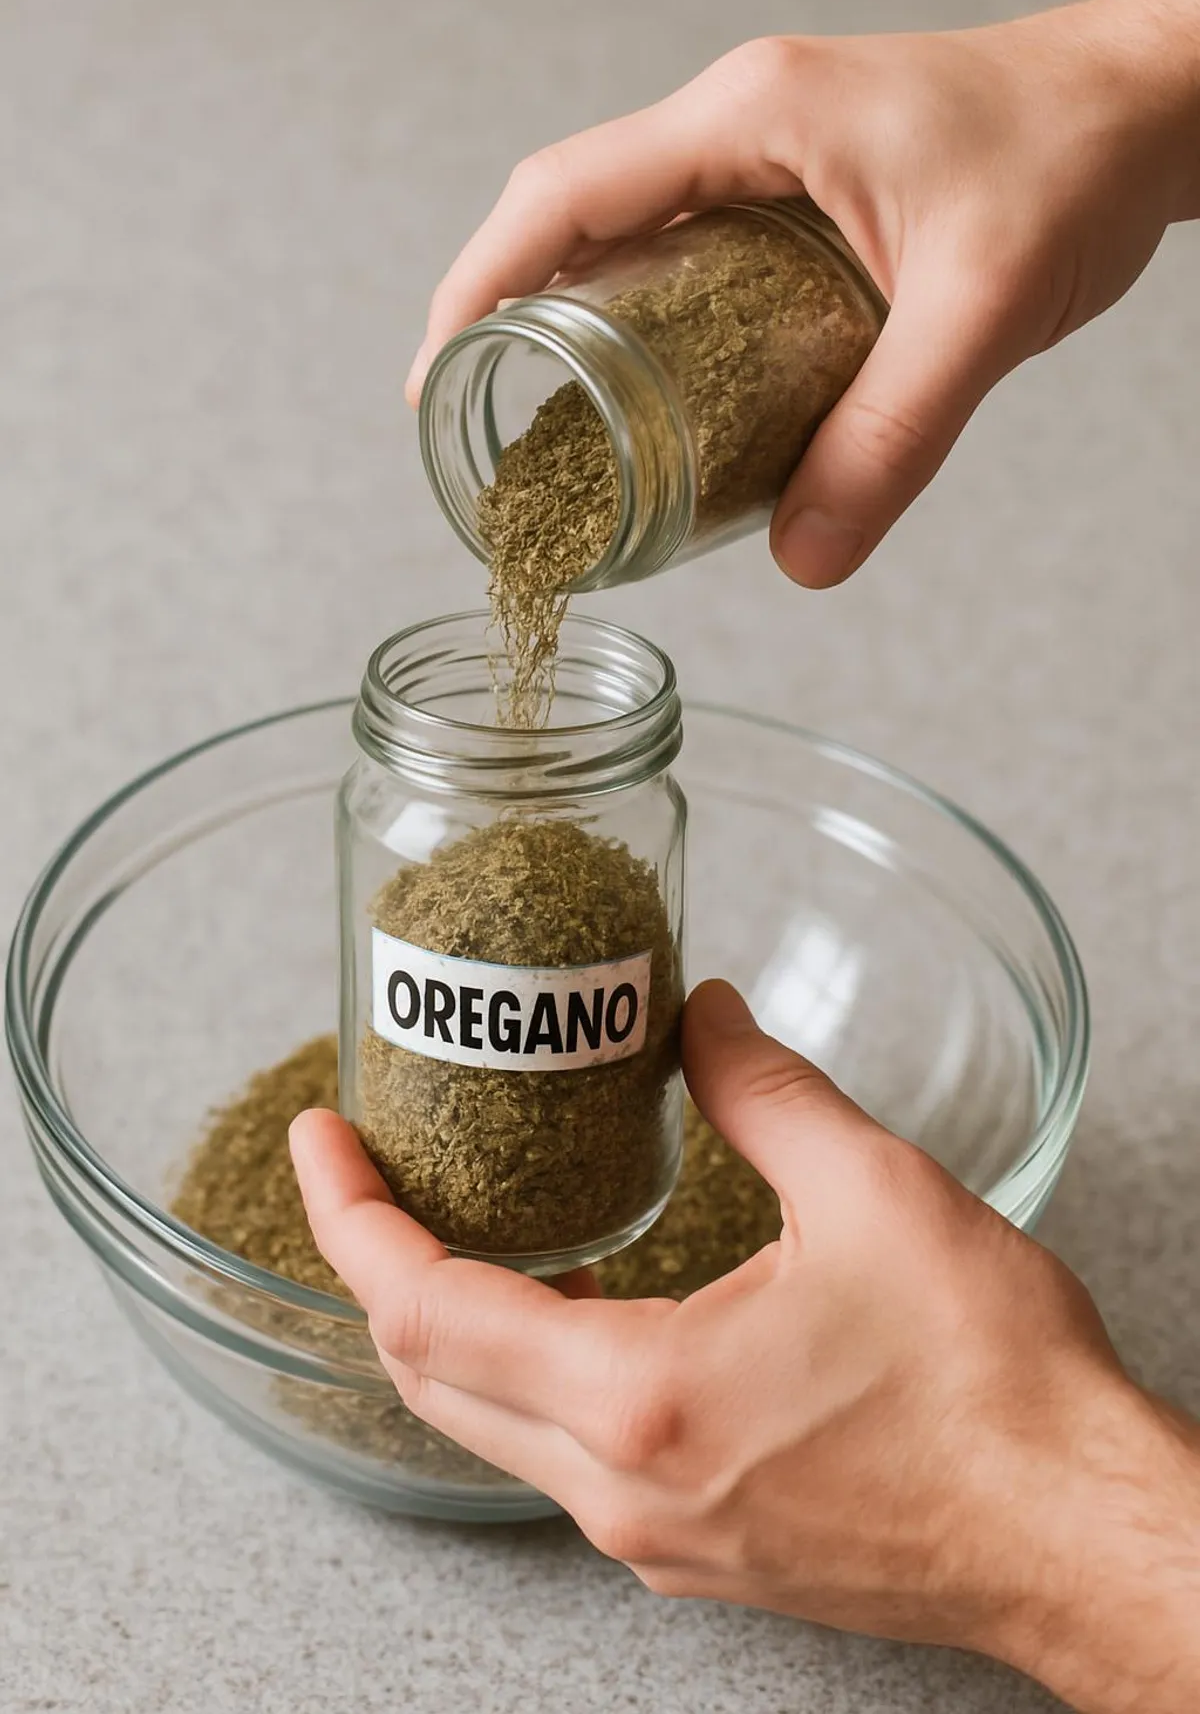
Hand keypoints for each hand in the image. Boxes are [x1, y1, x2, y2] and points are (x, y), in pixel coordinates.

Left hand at [291, 981, 1199, 1713]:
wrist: (1074, 1533)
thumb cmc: (994, 1389)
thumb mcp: (875, 1193)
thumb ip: (764, 1090)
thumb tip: (705, 1017)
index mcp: (641, 1400)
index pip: (422, 1309)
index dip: (350, 1215)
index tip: (325, 1138)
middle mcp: (623, 1492)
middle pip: (431, 1376)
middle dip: (383, 1262)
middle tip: (383, 1166)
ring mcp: (656, 1539)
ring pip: (493, 1424)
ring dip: (462, 1319)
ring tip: (482, 1214)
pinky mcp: (698, 1553)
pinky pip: (566, 1458)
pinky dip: (537, 1370)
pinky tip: (589, 1300)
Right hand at [406, 0, 1199, 588]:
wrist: (1148, 106)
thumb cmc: (1077, 161)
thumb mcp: (983, 311)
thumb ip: (892, 440)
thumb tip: (804, 562)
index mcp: (750, 118)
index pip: (562, 196)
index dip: (477, 288)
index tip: (434, 385)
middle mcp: (738, 125)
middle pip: (570, 214)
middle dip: (502, 314)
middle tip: (474, 426)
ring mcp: (764, 154)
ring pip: (623, 234)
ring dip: (566, 319)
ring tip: (538, 427)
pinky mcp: (795, 192)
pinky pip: (683, 251)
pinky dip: (641, 319)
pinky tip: (644, 396)